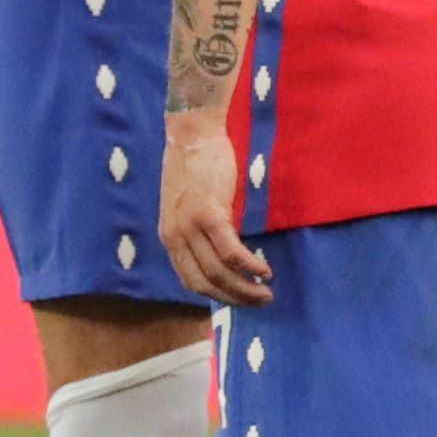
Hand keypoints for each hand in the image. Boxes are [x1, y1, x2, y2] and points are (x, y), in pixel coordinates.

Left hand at [157, 117, 268, 306]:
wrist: (192, 134)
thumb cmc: (195, 164)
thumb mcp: (190, 204)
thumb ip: (200, 228)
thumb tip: (225, 250)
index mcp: (169, 236)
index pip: (190, 280)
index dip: (217, 296)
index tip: (241, 300)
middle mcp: (174, 237)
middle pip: (204, 283)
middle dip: (234, 299)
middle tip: (261, 302)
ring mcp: (189, 227)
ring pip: (218, 272)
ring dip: (245, 288)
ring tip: (267, 292)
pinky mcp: (208, 215)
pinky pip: (230, 251)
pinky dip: (248, 266)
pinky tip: (264, 270)